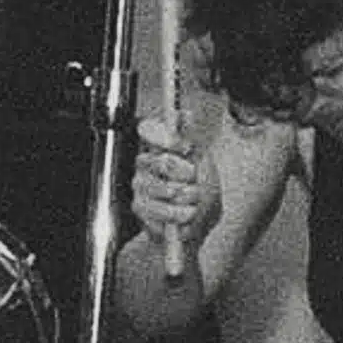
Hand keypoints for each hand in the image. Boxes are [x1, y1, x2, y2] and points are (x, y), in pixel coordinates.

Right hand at [132, 116, 221, 249]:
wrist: (193, 229)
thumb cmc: (200, 195)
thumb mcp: (204, 163)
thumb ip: (193, 138)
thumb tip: (185, 114)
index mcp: (160, 146)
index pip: (151, 129)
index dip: (169, 138)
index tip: (187, 148)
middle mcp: (145, 162)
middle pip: (163, 160)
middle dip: (188, 175)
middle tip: (195, 182)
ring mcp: (140, 184)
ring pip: (166, 188)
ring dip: (189, 199)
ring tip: (194, 203)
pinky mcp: (139, 206)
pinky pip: (161, 209)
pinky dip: (180, 215)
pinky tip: (185, 215)